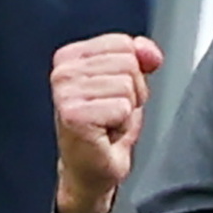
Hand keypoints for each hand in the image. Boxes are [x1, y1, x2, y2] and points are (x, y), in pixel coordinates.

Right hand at [51, 33, 164, 212]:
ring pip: (127, 85)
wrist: (93, 169)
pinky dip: (122, 125)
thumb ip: (140, 59)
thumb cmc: (106, 128)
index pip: (123, 43)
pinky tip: (106, 134)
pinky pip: (122, 107)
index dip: (132, 71)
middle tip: (113, 112)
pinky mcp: (74, 114)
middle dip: (132, 91)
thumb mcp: (130, 85)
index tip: (115, 94)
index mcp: (70, 56)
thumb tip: (149, 51)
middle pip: (127, 63)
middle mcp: (62, 71)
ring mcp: (65, 92)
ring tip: (109, 123)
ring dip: (127, 110)